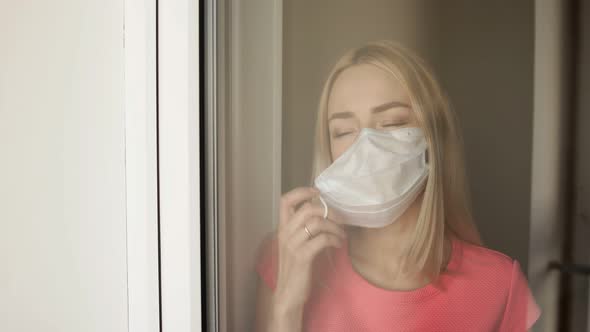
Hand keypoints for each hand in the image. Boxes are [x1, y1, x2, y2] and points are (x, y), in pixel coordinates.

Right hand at [272, 186, 346, 315]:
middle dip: (328, 211)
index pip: (285, 201)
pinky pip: (322, 239)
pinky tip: (339, 245)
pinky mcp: (302, 256)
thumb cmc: (295, 269)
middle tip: (340, 220)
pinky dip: (334, 239)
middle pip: (307, 209)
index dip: (301, 192)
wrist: (288, 294)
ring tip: (342, 235)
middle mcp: (285, 233)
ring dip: (335, 227)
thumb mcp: (296, 245)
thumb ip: (303, 230)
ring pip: (317, 222)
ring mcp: (293, 245)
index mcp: (282, 228)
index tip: (317, 192)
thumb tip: (323, 214)